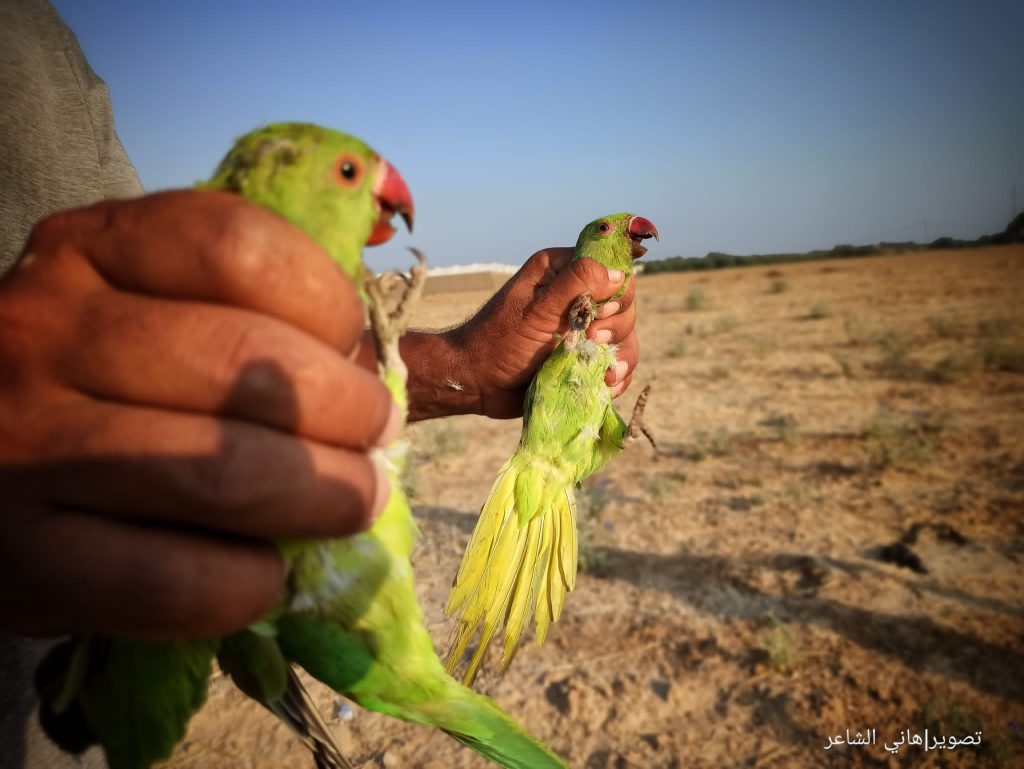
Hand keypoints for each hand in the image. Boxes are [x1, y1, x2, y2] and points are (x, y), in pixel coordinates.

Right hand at [0, 190, 396, 639]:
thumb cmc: (87, 383)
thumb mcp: (142, 307)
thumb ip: (240, 313)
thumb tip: (372, 374)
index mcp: (86, 248)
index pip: (236, 246)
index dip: (329, 304)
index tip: (355, 352)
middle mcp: (42, 330)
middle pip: (246, 364)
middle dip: (349, 411)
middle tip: (378, 438)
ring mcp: (24, 447)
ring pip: (220, 472)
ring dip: (324, 496)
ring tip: (356, 501)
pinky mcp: (21, 562)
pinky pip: (174, 580)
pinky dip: (249, 583)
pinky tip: (265, 573)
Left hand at [401, 247, 637, 419]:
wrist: (477, 384)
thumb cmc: (498, 342)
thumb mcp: (537, 311)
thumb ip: (576, 285)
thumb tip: (619, 273)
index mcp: (560, 271)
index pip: (611, 266)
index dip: (617, 289)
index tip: (602, 311)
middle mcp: (574, 294)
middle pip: (624, 303)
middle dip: (616, 326)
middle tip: (591, 340)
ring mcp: (581, 327)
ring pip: (624, 334)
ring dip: (621, 354)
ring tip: (606, 374)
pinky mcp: (583, 356)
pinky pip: (616, 361)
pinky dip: (616, 374)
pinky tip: (606, 384)